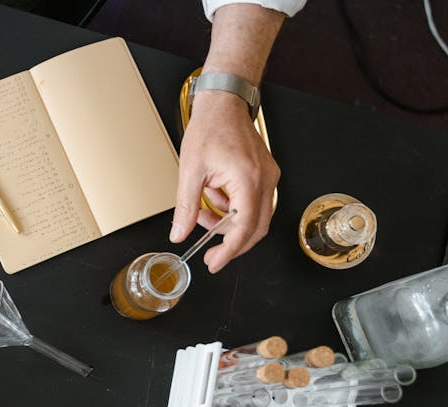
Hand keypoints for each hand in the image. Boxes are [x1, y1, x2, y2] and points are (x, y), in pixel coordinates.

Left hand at [171, 91, 279, 273]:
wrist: (224, 103)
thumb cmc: (211, 127)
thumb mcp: (190, 171)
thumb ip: (185, 207)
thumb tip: (179, 233)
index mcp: (248, 179)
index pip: (244, 227)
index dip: (229, 250)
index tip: (215, 262)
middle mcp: (265, 180)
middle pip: (255, 228)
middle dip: (231, 244)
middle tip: (210, 253)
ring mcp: (268, 177)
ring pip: (254, 216)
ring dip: (228, 223)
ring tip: (201, 214)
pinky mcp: (264, 175)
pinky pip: (252, 202)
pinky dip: (232, 209)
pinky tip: (212, 199)